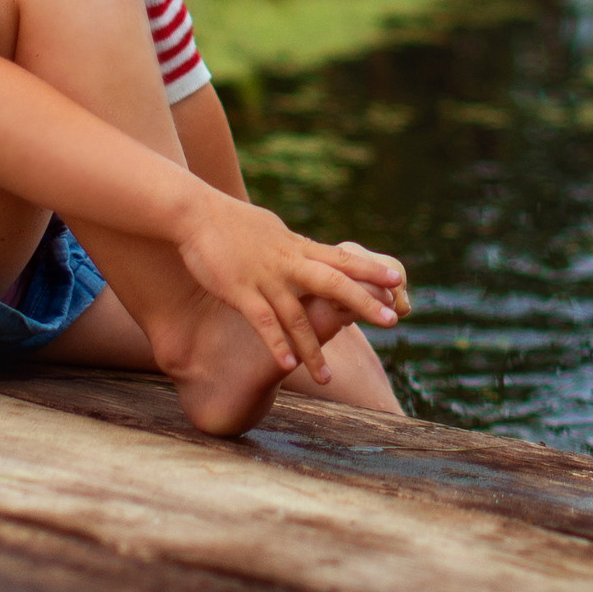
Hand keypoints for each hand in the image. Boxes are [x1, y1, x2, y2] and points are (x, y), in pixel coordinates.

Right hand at [177, 199, 408, 385]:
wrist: (194, 213)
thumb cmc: (230, 220)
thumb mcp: (270, 228)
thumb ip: (292, 245)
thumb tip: (311, 249)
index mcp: (295, 247)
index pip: (340, 259)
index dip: (370, 270)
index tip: (397, 280)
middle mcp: (287, 263)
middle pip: (334, 284)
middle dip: (364, 303)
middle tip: (393, 320)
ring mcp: (265, 278)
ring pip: (297, 318)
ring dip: (312, 350)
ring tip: (326, 379)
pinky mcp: (241, 291)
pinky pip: (263, 323)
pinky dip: (277, 345)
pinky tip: (288, 366)